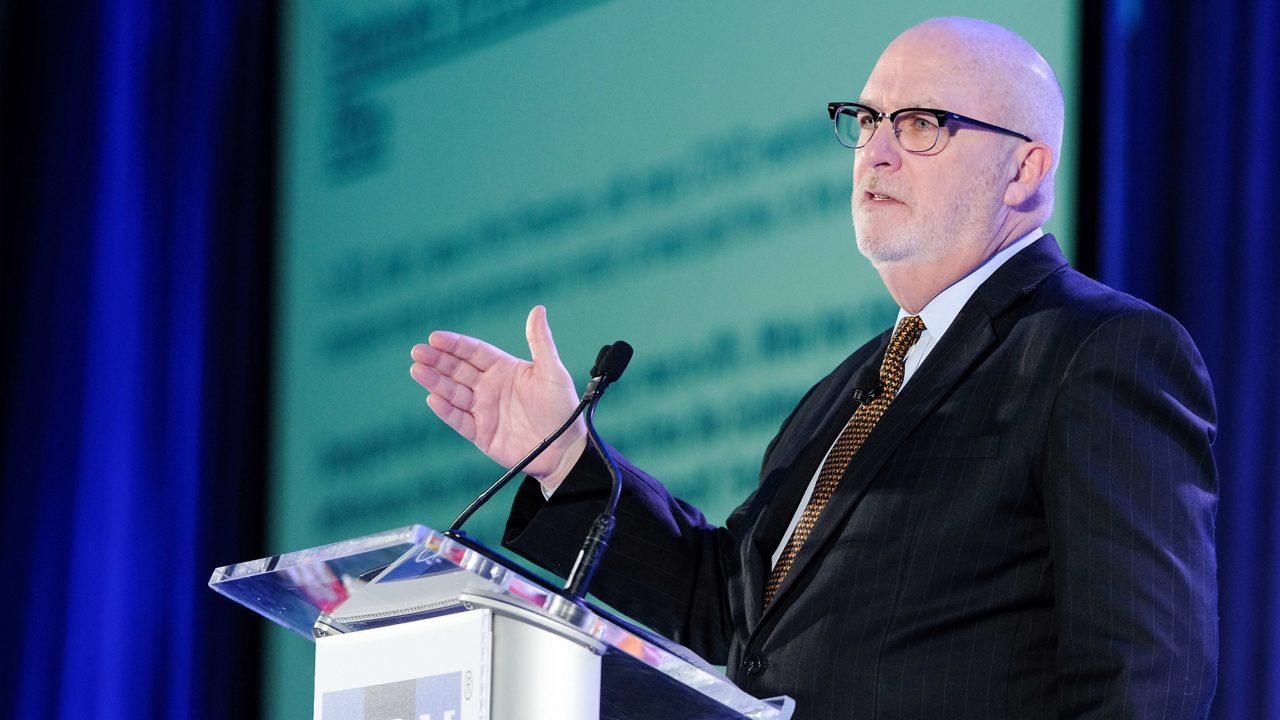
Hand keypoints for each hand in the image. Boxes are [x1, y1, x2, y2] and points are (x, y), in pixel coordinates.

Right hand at [410, 305, 586, 491]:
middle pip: (457, 370)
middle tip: (418, 351)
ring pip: (453, 393)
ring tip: (417, 370)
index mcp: (504, 369)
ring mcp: (483, 410)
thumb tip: (538, 309)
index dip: (455, 344)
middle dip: (437, 360)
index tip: (435, 337)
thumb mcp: (553, 371)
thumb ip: (541, 342)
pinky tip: (433, 399)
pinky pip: (459, 420)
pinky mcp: (481, 434)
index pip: (474, 352)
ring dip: (435, 382)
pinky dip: (446, 411)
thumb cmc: (563, 408)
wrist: (565, 450)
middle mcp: (490, 387)